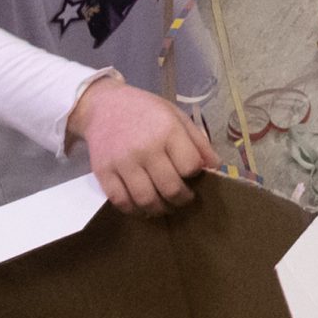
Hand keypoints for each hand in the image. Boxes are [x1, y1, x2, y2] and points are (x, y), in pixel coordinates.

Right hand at [68, 78, 217, 212]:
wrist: (104, 107)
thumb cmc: (145, 111)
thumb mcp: (176, 116)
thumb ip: (198, 141)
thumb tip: (214, 166)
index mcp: (168, 130)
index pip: (190, 166)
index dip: (196, 174)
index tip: (193, 174)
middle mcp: (146, 148)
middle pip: (171, 188)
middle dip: (182, 199)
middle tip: (184, 198)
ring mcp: (123, 163)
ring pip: (147, 200)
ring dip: (160, 209)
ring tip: (165, 205)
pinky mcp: (103, 173)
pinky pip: (121, 202)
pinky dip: (134, 210)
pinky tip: (142, 205)